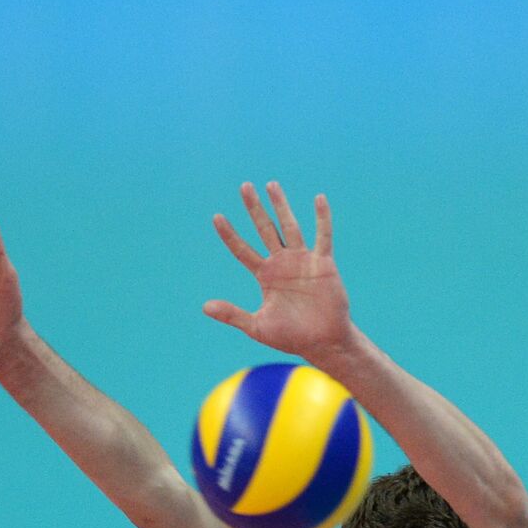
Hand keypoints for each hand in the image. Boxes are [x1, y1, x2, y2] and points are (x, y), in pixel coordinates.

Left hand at [204, 182, 353, 363]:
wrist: (322, 342)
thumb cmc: (291, 337)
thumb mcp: (256, 326)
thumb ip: (232, 314)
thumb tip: (204, 307)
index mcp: (265, 276)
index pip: (242, 250)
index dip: (230, 235)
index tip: (217, 217)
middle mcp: (282, 263)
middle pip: (264, 229)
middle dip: (254, 209)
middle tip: (244, 186)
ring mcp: (302, 261)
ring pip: (289, 227)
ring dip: (281, 206)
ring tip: (271, 185)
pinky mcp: (323, 263)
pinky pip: (323, 236)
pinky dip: (322, 218)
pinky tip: (318, 199)